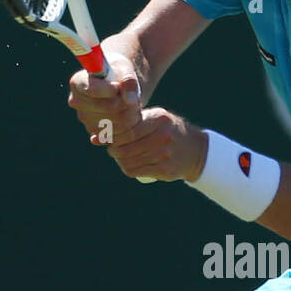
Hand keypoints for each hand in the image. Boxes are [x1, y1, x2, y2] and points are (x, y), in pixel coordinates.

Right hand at [67, 50, 143, 141]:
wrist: (118, 85)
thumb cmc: (118, 71)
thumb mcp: (124, 68)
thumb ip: (128, 81)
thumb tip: (131, 101)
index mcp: (78, 82)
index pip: (92, 90)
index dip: (109, 89)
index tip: (118, 86)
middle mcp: (76, 102)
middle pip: (108, 108)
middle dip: (126, 101)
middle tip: (131, 94)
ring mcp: (85, 119)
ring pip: (117, 122)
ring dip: (131, 113)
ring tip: (131, 102)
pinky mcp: (95, 133)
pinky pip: (119, 134)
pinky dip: (129, 125)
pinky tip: (127, 113)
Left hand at [93, 106, 208, 182]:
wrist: (196, 151)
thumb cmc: (169, 131)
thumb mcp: (156, 119)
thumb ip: (130, 122)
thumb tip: (94, 138)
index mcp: (159, 119)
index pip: (127, 128)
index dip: (113, 135)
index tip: (109, 137)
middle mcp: (163, 136)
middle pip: (126, 146)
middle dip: (114, 148)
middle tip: (113, 148)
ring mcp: (164, 154)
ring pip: (129, 160)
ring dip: (119, 159)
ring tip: (119, 156)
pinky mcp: (164, 170)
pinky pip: (136, 171)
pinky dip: (127, 168)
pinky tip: (127, 165)